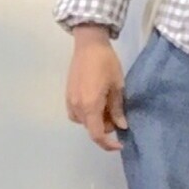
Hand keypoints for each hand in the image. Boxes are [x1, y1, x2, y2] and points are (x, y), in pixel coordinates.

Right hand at [65, 25, 127, 150]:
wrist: (89, 45)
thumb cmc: (106, 63)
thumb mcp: (117, 86)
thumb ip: (117, 109)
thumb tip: (121, 126)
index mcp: (90, 106)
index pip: (97, 134)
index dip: (108, 144)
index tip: (120, 144)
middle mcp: (77, 107)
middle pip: (91, 128)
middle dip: (106, 127)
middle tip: (118, 113)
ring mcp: (70, 101)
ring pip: (84, 122)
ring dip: (96, 120)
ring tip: (108, 106)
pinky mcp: (67, 95)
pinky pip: (77, 113)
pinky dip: (88, 114)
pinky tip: (97, 102)